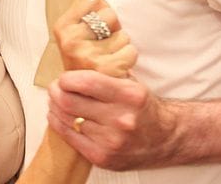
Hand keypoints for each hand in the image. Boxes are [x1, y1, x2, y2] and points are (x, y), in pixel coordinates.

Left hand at [46, 69, 178, 170]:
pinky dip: (59, 124)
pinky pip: (69, 138)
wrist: (165, 139)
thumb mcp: (132, 84)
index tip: (64, 78)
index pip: (85, 82)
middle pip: (69, 102)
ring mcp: (111, 141)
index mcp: (130, 95)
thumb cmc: (144, 108)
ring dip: (55, 108)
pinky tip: (59, 117)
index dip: (67, 79)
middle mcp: (121, 119)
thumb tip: (75, 62)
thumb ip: (106, 74)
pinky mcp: (102, 157)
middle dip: (55, 92)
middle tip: (55, 88)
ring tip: (56, 101)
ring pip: (66, 119)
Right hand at [53, 0, 136, 77]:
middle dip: (112, 27)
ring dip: (120, 45)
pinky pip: (131, 50)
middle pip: (110, 14)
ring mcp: (88, 56)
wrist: (87, 96)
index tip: (93, 23)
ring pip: (123, 34)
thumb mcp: (76, 33)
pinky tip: (116, 65)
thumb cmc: (85, 58)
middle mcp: (71, 42)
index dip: (99, 9)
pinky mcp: (107, 69)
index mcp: (62, 28)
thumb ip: (85, 10)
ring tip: (108, 56)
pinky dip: (127, 58)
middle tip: (103, 42)